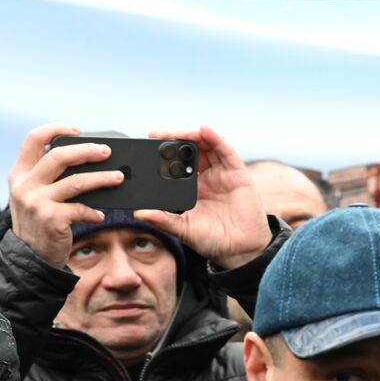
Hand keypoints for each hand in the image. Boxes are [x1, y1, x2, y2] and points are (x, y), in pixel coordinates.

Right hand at [6, 123, 115, 267]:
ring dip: (102, 178)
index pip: (33, 139)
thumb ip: (47, 177)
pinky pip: (81, 209)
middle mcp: (25, 185)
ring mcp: (37, 202)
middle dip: (87, 150)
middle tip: (107, 151)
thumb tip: (85, 158)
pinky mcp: (51, 219)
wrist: (29, 259)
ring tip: (118, 178)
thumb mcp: (32, 196)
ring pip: (76, 181)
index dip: (55, 129)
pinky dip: (94, 212)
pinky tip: (100, 215)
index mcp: (19, 174)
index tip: (77, 130)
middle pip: (59, 156)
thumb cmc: (38, 223)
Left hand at [133, 126, 270, 269]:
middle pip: (190, 149)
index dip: (165, 152)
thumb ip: (163, 220)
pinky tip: (203, 131)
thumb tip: (139, 213)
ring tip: (179, 132)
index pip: (177, 163)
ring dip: (192, 135)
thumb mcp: (183, 229)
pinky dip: (215, 138)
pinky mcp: (237, 172)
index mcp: (192, 187)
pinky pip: (225, 151)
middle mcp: (207, 176)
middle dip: (175, 139)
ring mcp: (222, 173)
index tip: (149, 143)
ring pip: (206, 145)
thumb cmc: (213, 240)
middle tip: (159, 134)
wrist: (240, 250)